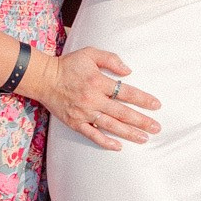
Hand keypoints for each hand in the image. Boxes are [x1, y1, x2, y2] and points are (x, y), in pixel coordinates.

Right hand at [31, 43, 161, 150]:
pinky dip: (105, 142)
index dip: (143, 99)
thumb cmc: (69, 64)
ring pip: (111, 125)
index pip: (126, 92)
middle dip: (142, 121)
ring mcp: (84, 113)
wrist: (43, 78)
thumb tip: (128, 71)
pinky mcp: (75, 123)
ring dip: (129, 133)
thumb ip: (111, 59)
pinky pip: (92, 135)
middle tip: (157, 128)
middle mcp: (93, 99)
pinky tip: (118, 147)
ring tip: (144, 138)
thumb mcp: (90, 54)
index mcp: (99, 82)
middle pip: (122, 112)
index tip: (156, 105)